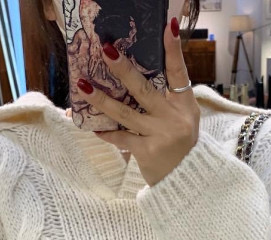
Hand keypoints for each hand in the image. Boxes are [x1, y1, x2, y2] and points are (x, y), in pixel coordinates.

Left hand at [78, 16, 200, 187]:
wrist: (186, 179)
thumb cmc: (182, 144)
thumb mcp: (185, 117)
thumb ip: (169, 96)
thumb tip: (139, 73)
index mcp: (184, 105)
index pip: (179, 73)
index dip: (173, 50)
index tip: (166, 28)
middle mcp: (172, 118)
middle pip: (143, 90)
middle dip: (123, 69)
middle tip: (106, 50)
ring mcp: (158, 135)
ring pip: (125, 113)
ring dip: (102, 99)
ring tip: (83, 86)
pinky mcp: (146, 151)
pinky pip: (121, 139)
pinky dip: (107, 133)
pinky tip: (93, 127)